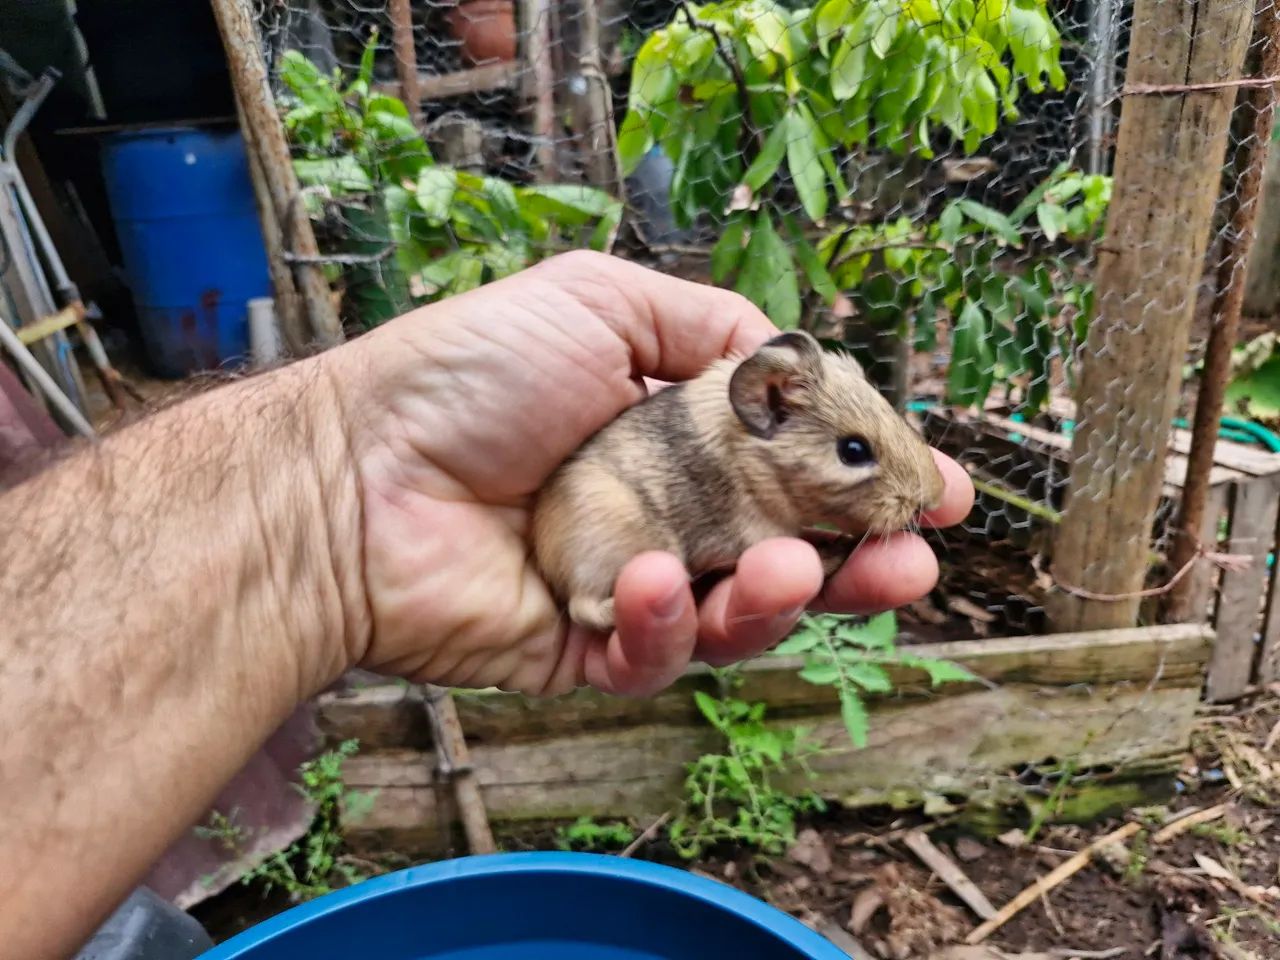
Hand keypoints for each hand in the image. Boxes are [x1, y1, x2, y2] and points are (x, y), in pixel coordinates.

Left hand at [330, 252, 972, 697]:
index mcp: (676, 434)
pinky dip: (670, 623)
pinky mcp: (589, 652)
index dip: (866, 477)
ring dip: (781, 599)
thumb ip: (712, 327)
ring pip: (740, 618)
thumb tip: (796, 357)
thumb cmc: (465, 378)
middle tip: (909, 561)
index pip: (796, 464)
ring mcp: (631, 587)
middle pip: (792, 554)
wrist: (352, 472)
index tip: (934, 489)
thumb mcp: (600, 303)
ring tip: (791, 570)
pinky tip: (653, 579)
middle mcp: (665, 513)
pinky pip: (659, 659)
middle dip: (862, 563)